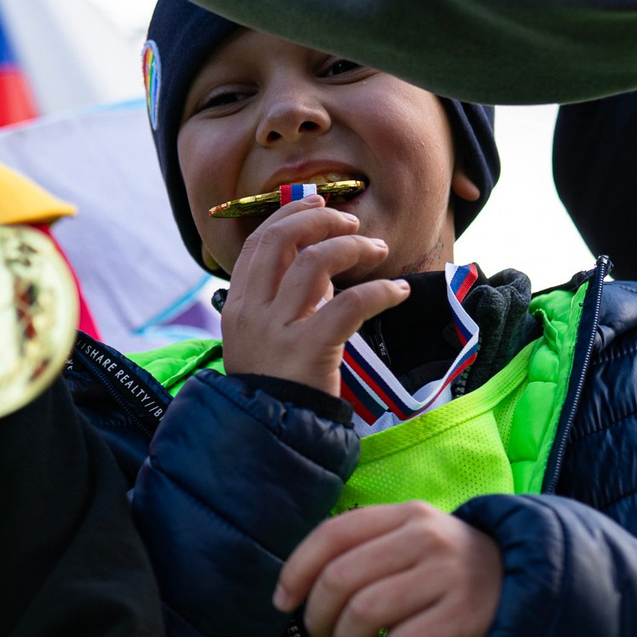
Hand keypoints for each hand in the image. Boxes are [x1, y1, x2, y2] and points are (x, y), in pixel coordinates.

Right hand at [216, 194, 406, 393]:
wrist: (271, 433)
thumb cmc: (276, 385)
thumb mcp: (267, 337)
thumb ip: (288, 300)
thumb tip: (322, 266)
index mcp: (239, 306)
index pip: (259, 242)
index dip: (289, 215)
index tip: (318, 203)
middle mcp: (253, 312)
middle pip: (281, 240)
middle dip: (320, 220)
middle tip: (352, 223)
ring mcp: (278, 330)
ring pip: (315, 262)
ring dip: (353, 248)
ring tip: (379, 252)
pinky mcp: (310, 350)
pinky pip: (349, 305)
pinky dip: (379, 291)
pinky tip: (397, 291)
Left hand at [276, 502, 503, 636]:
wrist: (528, 590)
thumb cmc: (448, 573)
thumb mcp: (413, 542)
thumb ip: (365, 551)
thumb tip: (298, 590)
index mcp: (403, 514)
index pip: (332, 534)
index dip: (296, 571)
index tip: (283, 603)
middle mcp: (424, 538)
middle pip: (340, 580)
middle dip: (317, 620)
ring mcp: (446, 576)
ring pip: (364, 614)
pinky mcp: (463, 618)